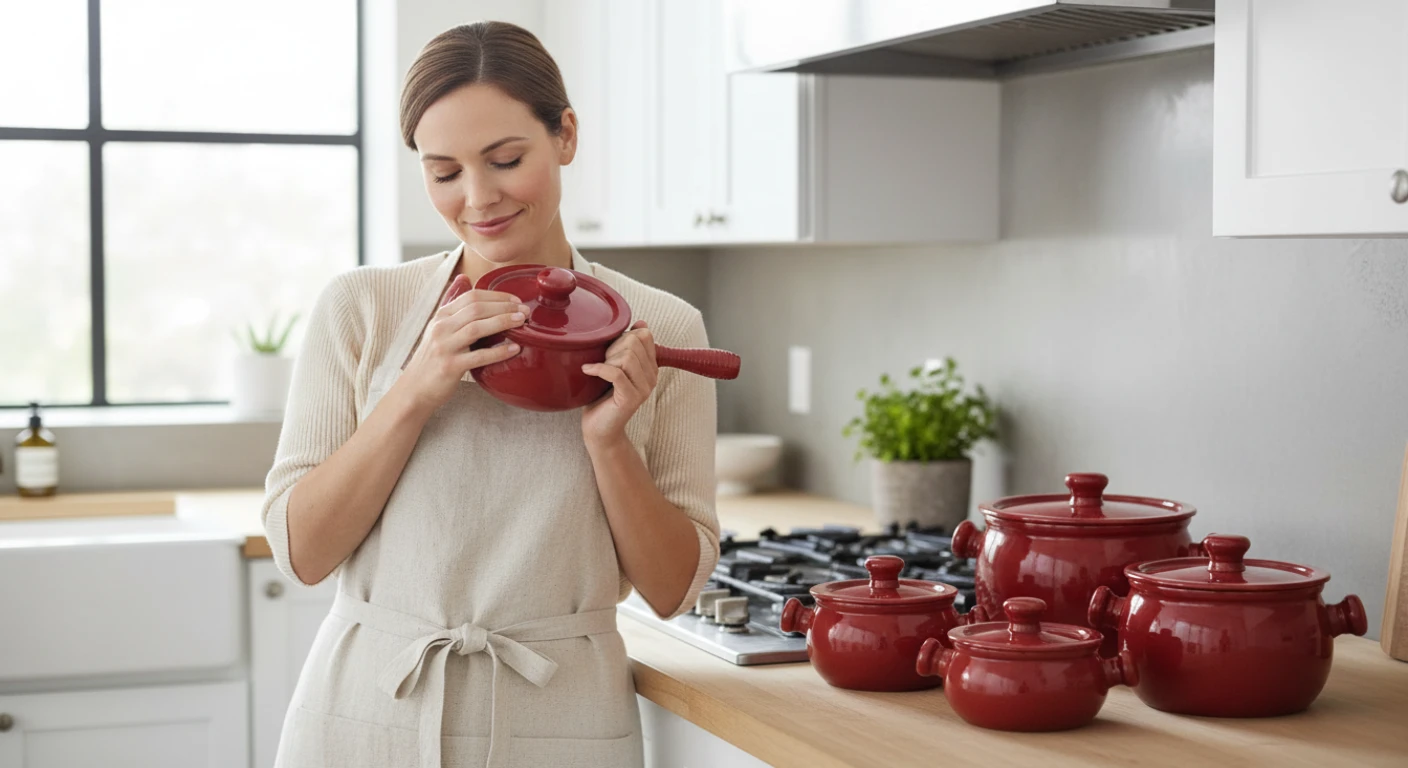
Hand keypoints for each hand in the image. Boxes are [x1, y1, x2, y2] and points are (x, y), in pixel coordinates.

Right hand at [398, 274, 527, 414]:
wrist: (415, 389)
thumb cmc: (432, 358)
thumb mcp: (437, 327)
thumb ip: (451, 303)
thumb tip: (463, 277)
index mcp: (441, 316)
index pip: (471, 296)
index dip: (497, 296)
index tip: (516, 300)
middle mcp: (441, 328)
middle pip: (476, 309)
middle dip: (504, 307)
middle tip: (525, 310)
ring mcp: (444, 347)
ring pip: (477, 328)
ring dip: (503, 322)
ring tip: (522, 322)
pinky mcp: (450, 367)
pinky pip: (478, 356)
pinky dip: (498, 352)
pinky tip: (514, 348)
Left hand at [581, 321, 657, 446]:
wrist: (600, 429)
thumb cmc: (602, 397)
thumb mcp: (615, 365)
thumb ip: (627, 346)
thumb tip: (641, 323)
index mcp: (651, 366)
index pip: (644, 335)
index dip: (623, 336)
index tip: (610, 350)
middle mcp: (652, 377)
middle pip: (634, 343)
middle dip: (613, 347)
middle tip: (602, 361)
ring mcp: (643, 388)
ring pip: (627, 357)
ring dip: (606, 360)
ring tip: (598, 370)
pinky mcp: (630, 398)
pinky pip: (616, 373)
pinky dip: (598, 369)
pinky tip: (587, 370)